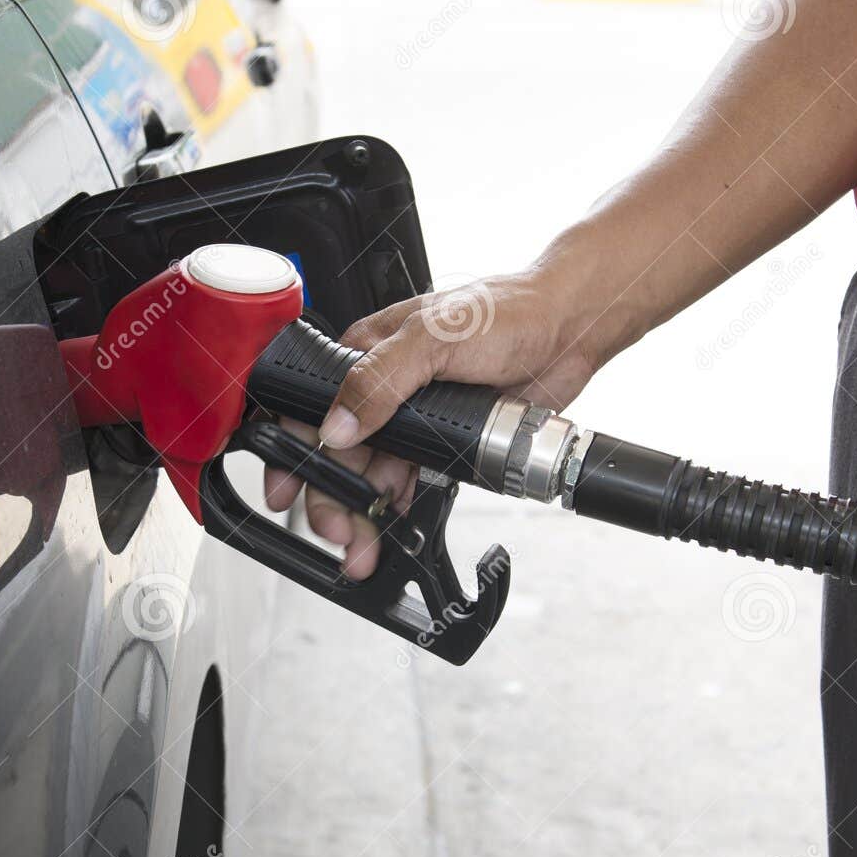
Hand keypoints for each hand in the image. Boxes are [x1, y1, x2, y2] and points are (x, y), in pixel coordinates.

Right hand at [263, 268, 607, 578]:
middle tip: (337, 531)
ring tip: (362, 545)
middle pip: (340, 452)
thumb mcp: (433, 337)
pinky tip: (394, 524)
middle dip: (331, 498)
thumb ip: (380, 380)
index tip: (286, 490)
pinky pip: (412, 479)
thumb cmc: (507, 310)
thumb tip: (338, 424)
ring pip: (373, 473)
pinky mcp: (446, 439)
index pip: (313, 406)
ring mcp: (415, 415)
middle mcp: (385, 385)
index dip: (295, 451)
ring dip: (364, 512)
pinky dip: (399, 505)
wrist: (570, 328)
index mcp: (368, 351)